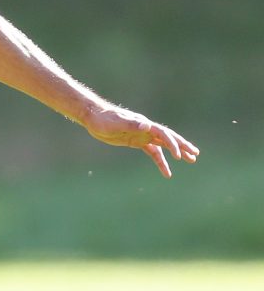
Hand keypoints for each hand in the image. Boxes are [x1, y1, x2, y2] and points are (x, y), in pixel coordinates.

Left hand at [82, 105, 199, 177]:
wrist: (94, 118)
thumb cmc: (104, 119)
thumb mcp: (117, 122)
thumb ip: (132, 124)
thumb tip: (147, 125)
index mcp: (145, 125)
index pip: (164, 134)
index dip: (172, 144)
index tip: (179, 155)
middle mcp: (147, 129)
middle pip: (169, 138)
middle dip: (183, 146)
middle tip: (196, 155)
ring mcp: (143, 136)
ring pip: (164, 145)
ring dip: (177, 152)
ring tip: (191, 160)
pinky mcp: (136, 142)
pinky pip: (153, 152)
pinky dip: (161, 161)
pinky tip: (167, 172)